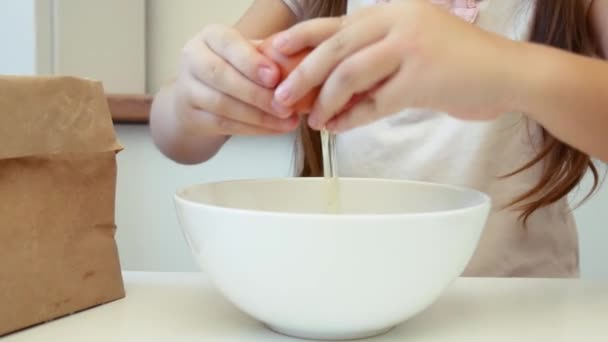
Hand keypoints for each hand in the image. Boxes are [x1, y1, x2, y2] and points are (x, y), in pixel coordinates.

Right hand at [174, 24, 298, 135]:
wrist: (198, 96)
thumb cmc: (234, 69)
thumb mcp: (249, 55)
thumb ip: (269, 56)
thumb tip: (300, 64)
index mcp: (210, 36)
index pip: (228, 43)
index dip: (251, 61)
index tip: (275, 76)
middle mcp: (193, 58)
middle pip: (221, 75)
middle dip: (257, 94)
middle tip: (286, 106)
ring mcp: (187, 89)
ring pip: (222, 104)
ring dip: (259, 116)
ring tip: (287, 121)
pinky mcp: (190, 116)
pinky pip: (223, 125)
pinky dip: (252, 129)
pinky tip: (274, 129)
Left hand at [270, 1, 517, 131]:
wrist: (509, 74)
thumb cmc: (459, 64)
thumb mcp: (413, 47)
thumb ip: (375, 59)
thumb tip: (329, 88)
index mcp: (394, 10)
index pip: (338, 23)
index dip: (302, 37)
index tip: (275, 52)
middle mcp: (400, 21)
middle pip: (335, 46)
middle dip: (303, 73)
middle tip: (281, 95)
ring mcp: (412, 47)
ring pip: (350, 74)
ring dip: (325, 100)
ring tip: (311, 119)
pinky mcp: (423, 78)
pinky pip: (375, 103)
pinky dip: (352, 118)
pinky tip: (338, 127)